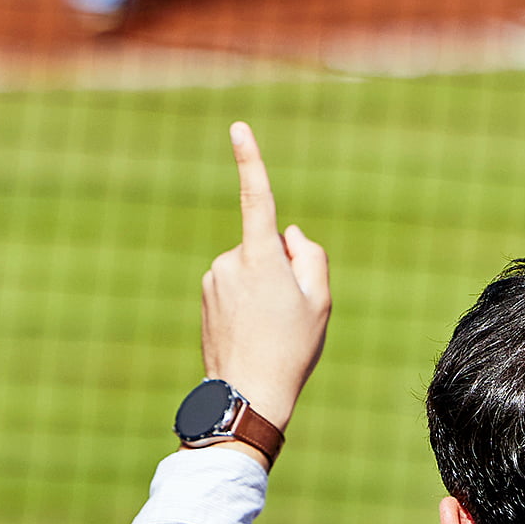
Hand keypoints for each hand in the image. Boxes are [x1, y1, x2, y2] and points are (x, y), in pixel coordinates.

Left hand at [197, 123, 331, 440]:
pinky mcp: (204, 295)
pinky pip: (234, 285)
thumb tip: (290, 233)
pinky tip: (252, 332)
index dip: (250, 160)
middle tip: (290, 313)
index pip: (258, 197)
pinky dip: (247, 300)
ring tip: (269, 328)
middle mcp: (230, 260)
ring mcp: (213, 278)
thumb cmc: (290, 348)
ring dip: (263, 287)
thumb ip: (311, 255)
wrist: (247, 395)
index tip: (239, 128)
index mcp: (260, 257)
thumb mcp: (320, 300)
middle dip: (282, 267)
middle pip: (267, 246)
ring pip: (250, 267)